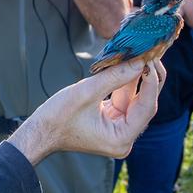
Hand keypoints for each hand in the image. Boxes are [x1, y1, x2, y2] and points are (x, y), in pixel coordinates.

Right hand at [8, 59, 164, 163]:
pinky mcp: (113, 122)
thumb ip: (115, 76)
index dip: (150, 82)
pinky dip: (124, 84)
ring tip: (140, 54)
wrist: (40, 132)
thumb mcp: (86, 92)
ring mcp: (119, 131)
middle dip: (147, 78)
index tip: (152, 59)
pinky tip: (127, 65)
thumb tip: (139, 61)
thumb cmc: (57, 117)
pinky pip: (124, 100)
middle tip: (151, 53)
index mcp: (121, 139)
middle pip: (145, 104)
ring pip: (136, 100)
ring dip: (136, 78)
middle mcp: (124, 138)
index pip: (146, 107)